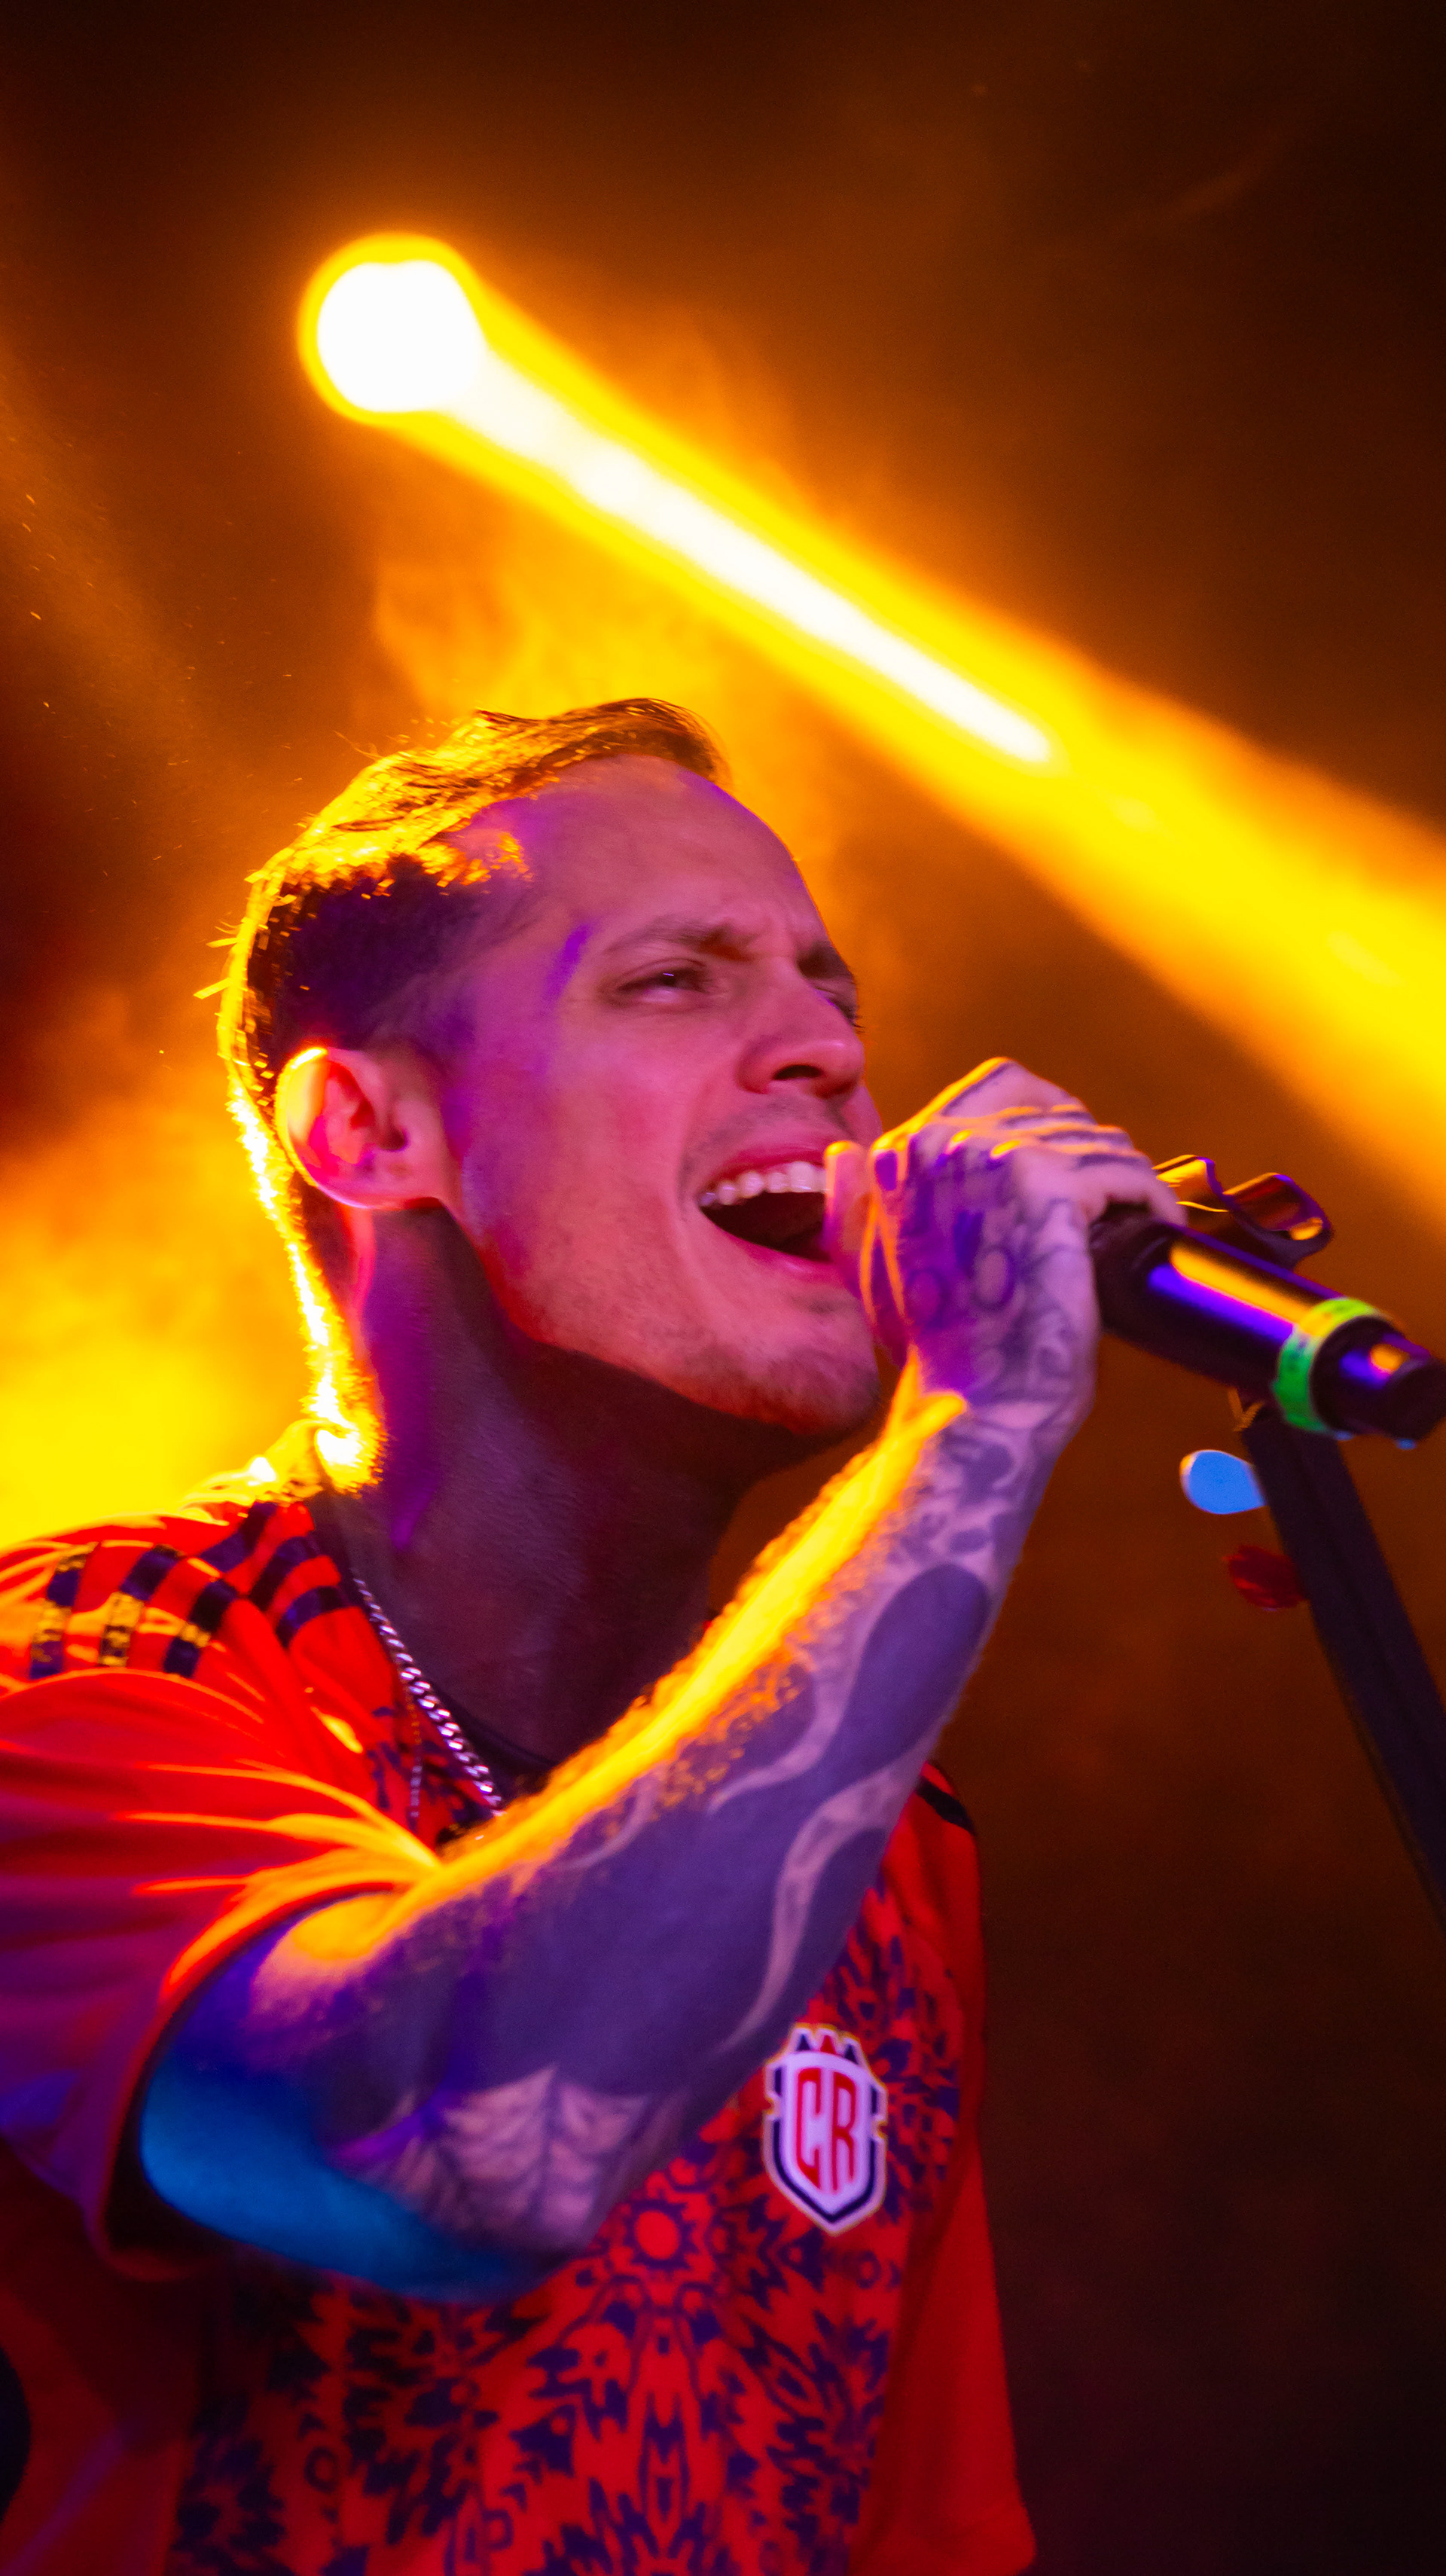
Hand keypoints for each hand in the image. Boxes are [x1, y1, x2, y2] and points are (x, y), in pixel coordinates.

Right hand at [824, 1058, 1180, 1420]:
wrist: (973, 1405)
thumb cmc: (936, 1349)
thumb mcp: (867, 1269)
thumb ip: (850, 1205)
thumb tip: (841, 1157)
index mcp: (900, 1153)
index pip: (1004, 1081)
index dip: (1054, 1112)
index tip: (1077, 1158)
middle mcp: (938, 1141)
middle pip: (1061, 1112)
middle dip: (1094, 1157)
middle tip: (1115, 1208)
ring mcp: (992, 1158)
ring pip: (1099, 1142)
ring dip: (1127, 1182)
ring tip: (1136, 1225)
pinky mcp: (1047, 1187)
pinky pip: (1125, 1172)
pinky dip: (1153, 1201)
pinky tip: (1157, 1228)